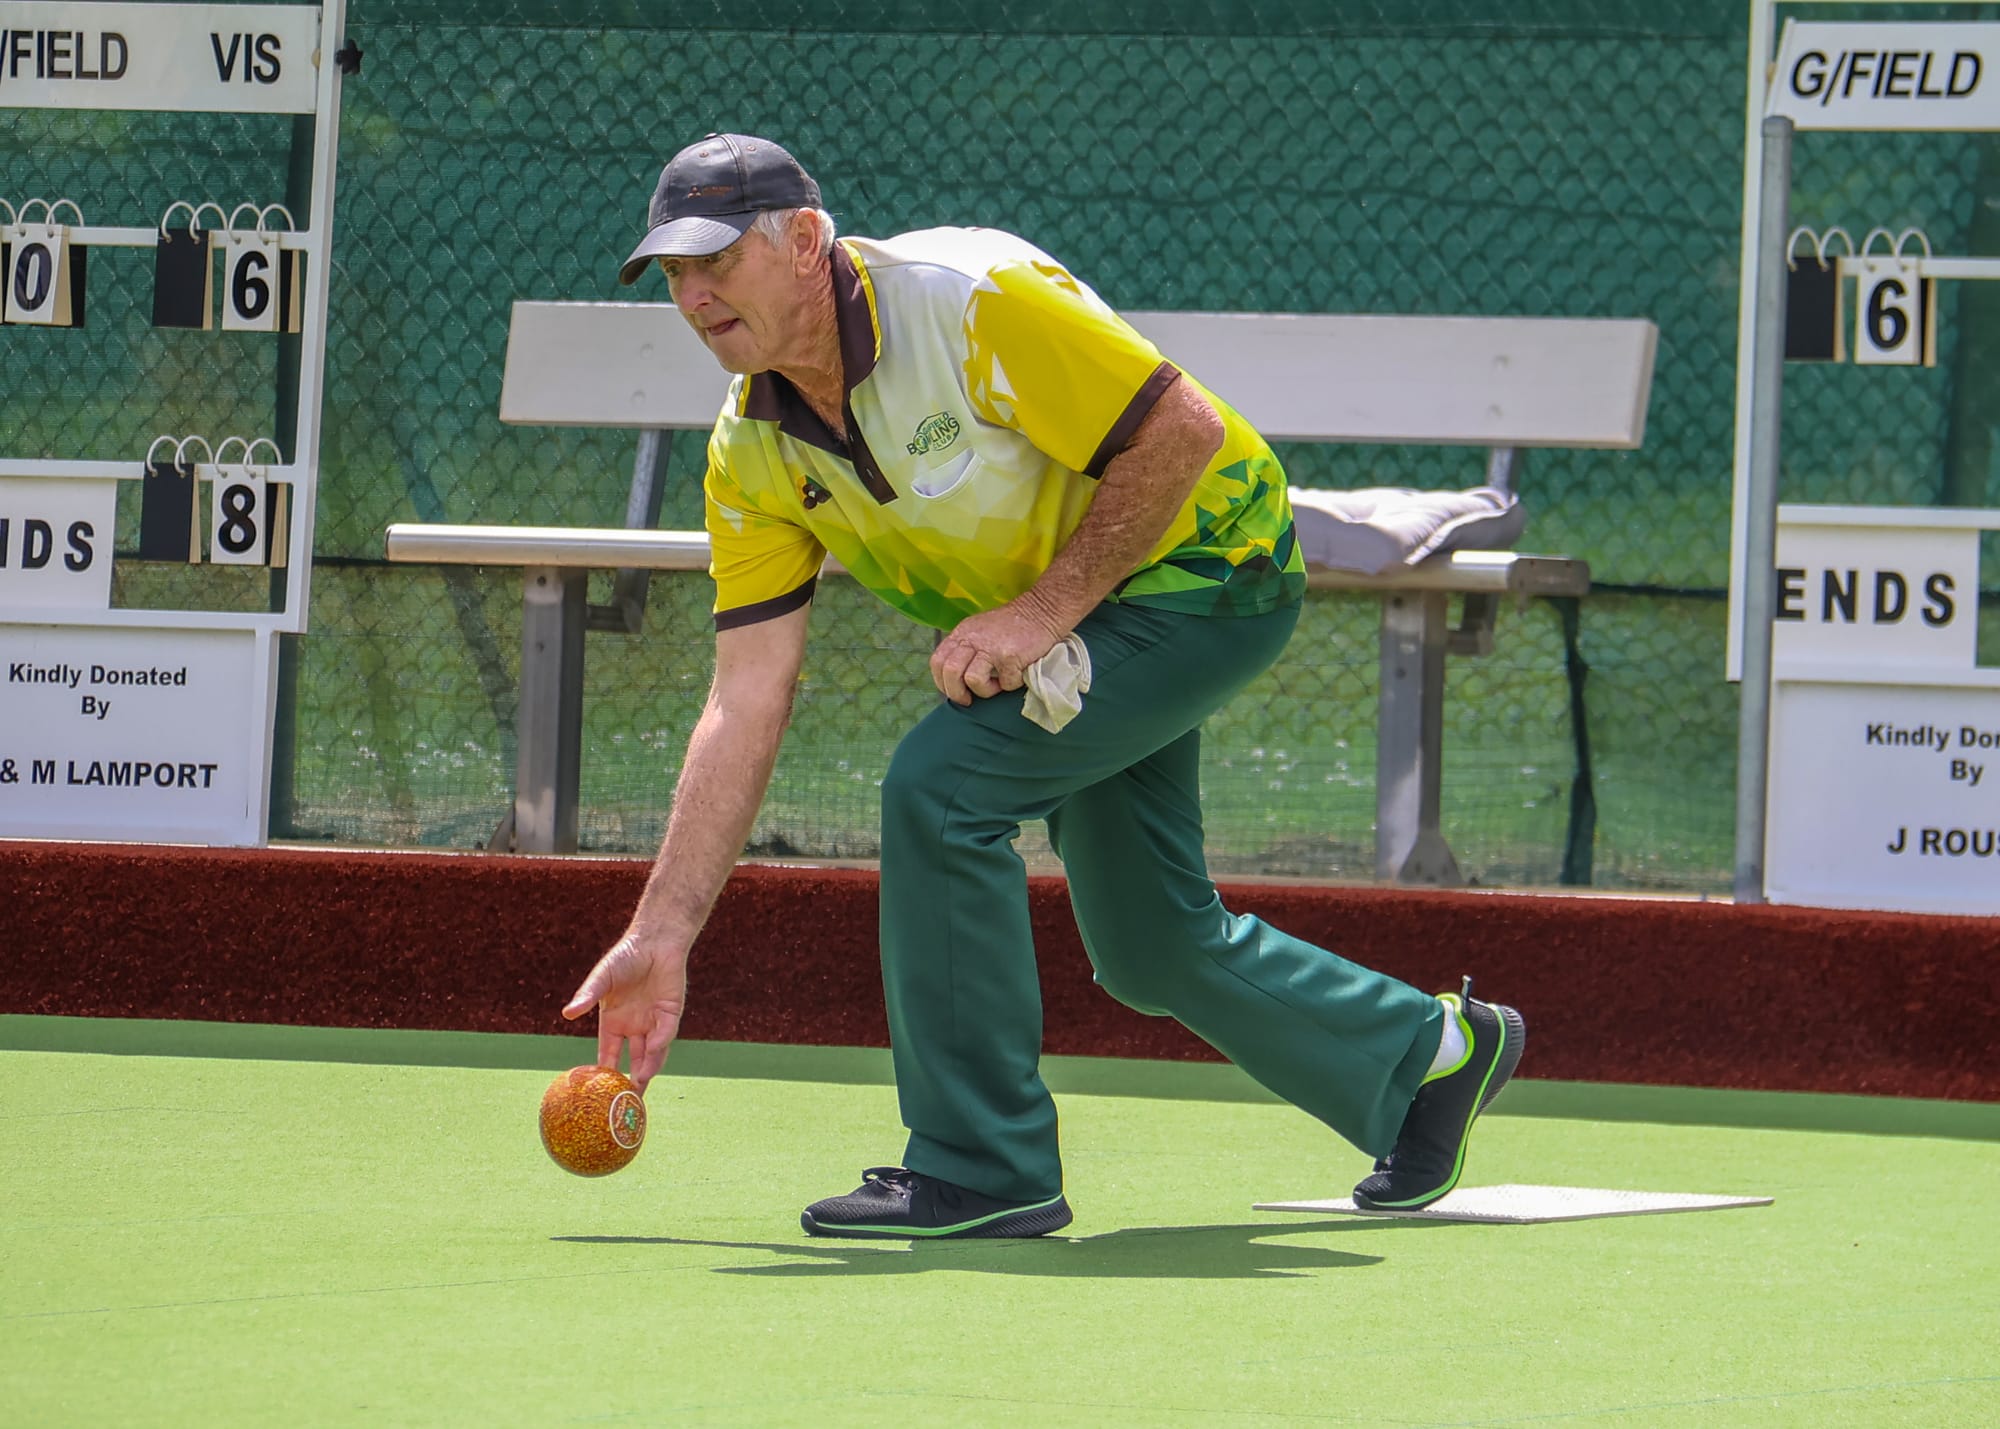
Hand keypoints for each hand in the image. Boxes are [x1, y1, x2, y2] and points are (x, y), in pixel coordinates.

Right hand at [562, 932, 687, 1090]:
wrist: (655, 941)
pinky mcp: (671, 1013)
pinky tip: (651, 1054)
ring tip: (639, 1087)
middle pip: (633, 1060)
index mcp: (614, 1022)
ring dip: (646, 1069)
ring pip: (651, 1053)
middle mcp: (634, 1026)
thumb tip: (568, 1013)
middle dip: (630, 1081)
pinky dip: (658, 1045)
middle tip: (625, 1104)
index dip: (605, 1071)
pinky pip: (665, 1034)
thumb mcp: (602, 978)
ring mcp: (654, 1021)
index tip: (598, 1092)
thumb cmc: (625, 957)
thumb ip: (588, 996)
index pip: (609, 1053)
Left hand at [930, 598, 1064, 705]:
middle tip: (969, 699)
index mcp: (962, 633)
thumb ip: (966, 648)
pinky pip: (1004, 683)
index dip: (941, 682)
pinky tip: (1017, 674)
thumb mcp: (980, 630)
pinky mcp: (1010, 656)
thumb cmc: (1012, 625)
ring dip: (985, 691)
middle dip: (957, 693)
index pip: (937, 661)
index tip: (953, 690)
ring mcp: (990, 647)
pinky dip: (1011, 684)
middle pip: (950, 672)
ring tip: (997, 685)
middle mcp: (972, 639)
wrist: (1042, 611)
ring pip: (972, 680)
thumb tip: (956, 680)